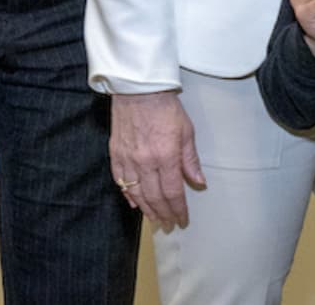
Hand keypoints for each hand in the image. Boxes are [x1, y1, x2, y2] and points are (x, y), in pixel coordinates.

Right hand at [110, 91, 204, 227]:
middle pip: (154, 197)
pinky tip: (135, 203)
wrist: (138, 91)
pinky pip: (120, 182)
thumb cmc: (166, 108)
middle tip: (169, 224)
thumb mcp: (186, 131)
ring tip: (155, 219)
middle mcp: (145, 162)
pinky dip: (128, 195)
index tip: (182, 219)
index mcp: (166, 156)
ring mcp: (128, 159)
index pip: (172, 192)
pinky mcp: (115, 155)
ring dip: (146, 209)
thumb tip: (199, 182)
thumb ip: (190, 160)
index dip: (177, 209)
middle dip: (163, 214)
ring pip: (136, 193)